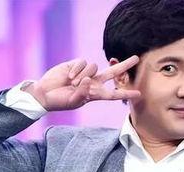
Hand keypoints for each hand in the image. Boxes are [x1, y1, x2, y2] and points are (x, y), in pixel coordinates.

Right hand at [23, 56, 140, 110]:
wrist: (45, 93)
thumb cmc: (60, 101)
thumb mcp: (74, 102)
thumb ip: (83, 93)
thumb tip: (88, 80)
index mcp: (95, 94)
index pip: (114, 94)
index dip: (125, 93)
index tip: (138, 94)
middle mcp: (93, 82)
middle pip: (112, 72)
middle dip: (124, 65)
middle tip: (136, 58)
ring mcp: (85, 73)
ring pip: (94, 67)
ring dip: (83, 75)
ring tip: (72, 83)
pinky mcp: (76, 64)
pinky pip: (83, 62)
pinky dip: (76, 70)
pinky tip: (69, 77)